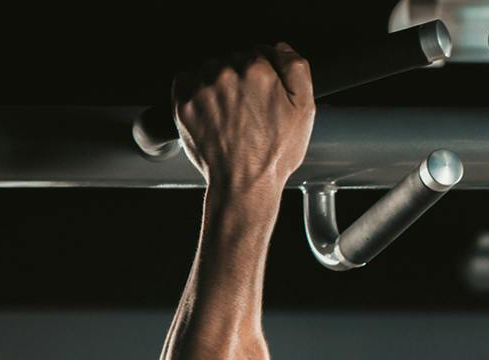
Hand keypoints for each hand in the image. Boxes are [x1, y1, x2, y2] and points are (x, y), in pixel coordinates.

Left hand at [176, 43, 315, 193]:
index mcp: (257, 71)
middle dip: (240, 78)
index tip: (262, 94)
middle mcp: (226, 73)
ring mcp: (201, 87)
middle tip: (248, 109)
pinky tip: (210, 110)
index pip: (258, 53)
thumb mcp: (304, 111)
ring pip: (209, 69)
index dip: (263, 74)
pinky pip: (185, 80)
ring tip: (229, 113)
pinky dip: (194, 89)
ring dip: (217, 83)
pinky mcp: (183, 102)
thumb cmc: (274, 153)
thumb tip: (281, 48)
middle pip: (232, 60)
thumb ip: (297, 69)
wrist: (244, 183)